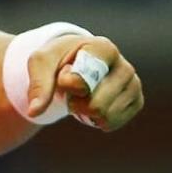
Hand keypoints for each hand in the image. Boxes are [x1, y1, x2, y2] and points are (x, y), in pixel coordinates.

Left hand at [26, 34, 143, 130]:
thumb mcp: (41, 63)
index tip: (64, 70)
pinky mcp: (136, 101)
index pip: (83, 80)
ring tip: (82, 94)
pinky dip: (95, 119)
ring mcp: (134, 84)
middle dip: (75, 102)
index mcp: (103, 48)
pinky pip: (112, 123)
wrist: (74, 62)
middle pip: (96, 105)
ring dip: (84, 111)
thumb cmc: (57, 60)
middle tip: (71, 89)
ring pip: (105, 117)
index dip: (66, 83)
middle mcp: (125, 66)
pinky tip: (92, 103)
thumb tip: (34, 112)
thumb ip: (38, 85)